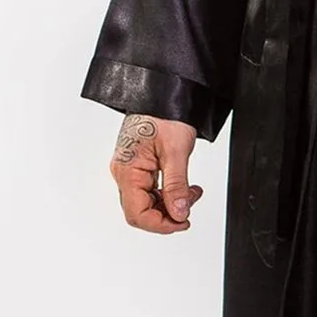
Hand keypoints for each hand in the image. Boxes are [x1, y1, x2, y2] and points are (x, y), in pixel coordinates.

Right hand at [108, 114, 203, 233]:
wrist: (164, 92)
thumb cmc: (165, 113)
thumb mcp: (176, 151)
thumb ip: (177, 185)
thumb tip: (179, 213)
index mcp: (127, 171)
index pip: (138, 214)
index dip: (161, 224)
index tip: (182, 222)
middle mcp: (124, 172)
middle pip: (141, 210)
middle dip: (168, 213)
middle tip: (190, 206)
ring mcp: (130, 169)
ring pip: (147, 201)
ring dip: (170, 202)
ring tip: (192, 192)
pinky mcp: (138, 165)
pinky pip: (150, 189)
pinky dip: (167, 192)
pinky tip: (183, 187)